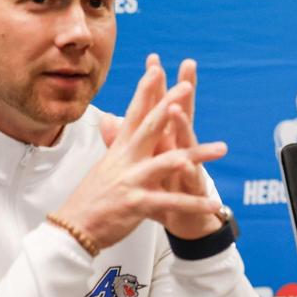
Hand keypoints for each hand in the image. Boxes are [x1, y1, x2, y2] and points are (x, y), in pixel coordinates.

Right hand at [53, 56, 226, 249]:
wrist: (75, 228)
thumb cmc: (93, 197)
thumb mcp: (105, 164)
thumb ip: (113, 140)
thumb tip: (108, 117)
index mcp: (121, 149)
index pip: (133, 114)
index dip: (145, 91)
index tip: (155, 67)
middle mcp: (126, 160)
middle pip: (150, 127)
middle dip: (169, 105)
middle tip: (187, 86)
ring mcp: (132, 180)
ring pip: (168, 162)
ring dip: (198, 155)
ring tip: (222, 148)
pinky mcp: (137, 204)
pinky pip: (171, 202)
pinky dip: (194, 204)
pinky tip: (214, 203)